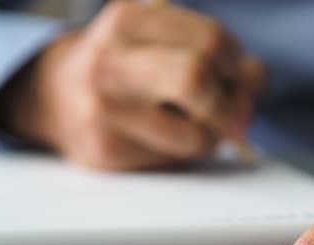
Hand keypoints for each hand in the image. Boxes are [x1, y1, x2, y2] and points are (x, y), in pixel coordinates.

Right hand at [0, 0, 263, 169]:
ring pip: (197, 131)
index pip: (211, 42)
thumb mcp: (161, 38)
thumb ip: (212, 50)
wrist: (57, 95)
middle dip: (230, 100)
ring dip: (214, 131)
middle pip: (196, 78)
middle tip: (235, 108)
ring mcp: (104, 109)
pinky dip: (189, 148)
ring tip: (200, 122)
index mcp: (129, 20)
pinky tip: (170, 134)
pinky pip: (176, 156)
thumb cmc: (124, 64)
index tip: (236, 75)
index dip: (237, 64)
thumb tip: (256, 78)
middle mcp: (110, 62)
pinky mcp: (106, 150)